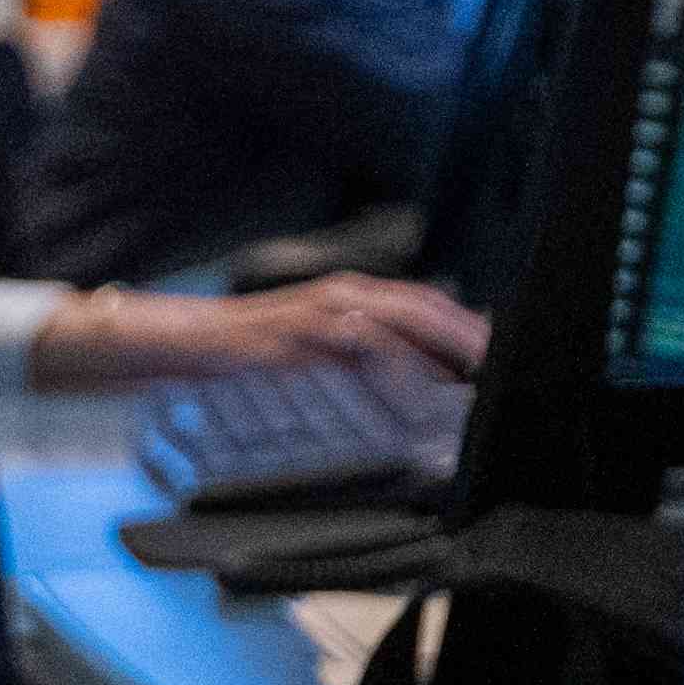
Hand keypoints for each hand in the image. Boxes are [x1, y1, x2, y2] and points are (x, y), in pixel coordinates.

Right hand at [33, 271, 488, 390]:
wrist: (181, 343)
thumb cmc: (252, 351)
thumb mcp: (316, 346)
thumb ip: (364, 354)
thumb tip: (423, 379)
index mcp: (351, 296)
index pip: (426, 303)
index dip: (467, 326)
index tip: (502, 352)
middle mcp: (339, 296)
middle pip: (421, 308)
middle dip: (465, 335)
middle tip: (499, 365)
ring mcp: (314, 316)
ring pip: (392, 324)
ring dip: (434, 349)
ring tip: (468, 378)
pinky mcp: (290, 342)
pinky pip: (343, 352)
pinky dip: (380, 368)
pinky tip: (405, 388)